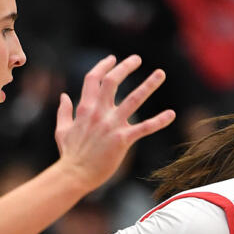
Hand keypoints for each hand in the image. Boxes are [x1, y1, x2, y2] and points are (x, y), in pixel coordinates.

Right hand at [55, 54, 175, 190]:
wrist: (74, 175)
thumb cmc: (69, 155)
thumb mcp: (62, 130)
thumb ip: (64, 111)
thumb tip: (63, 96)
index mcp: (85, 108)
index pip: (93, 79)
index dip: (103, 66)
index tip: (113, 58)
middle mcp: (99, 112)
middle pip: (113, 81)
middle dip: (126, 66)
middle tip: (138, 59)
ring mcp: (111, 125)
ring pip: (134, 99)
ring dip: (149, 85)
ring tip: (160, 74)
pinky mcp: (122, 139)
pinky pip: (144, 127)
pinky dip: (159, 120)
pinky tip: (171, 114)